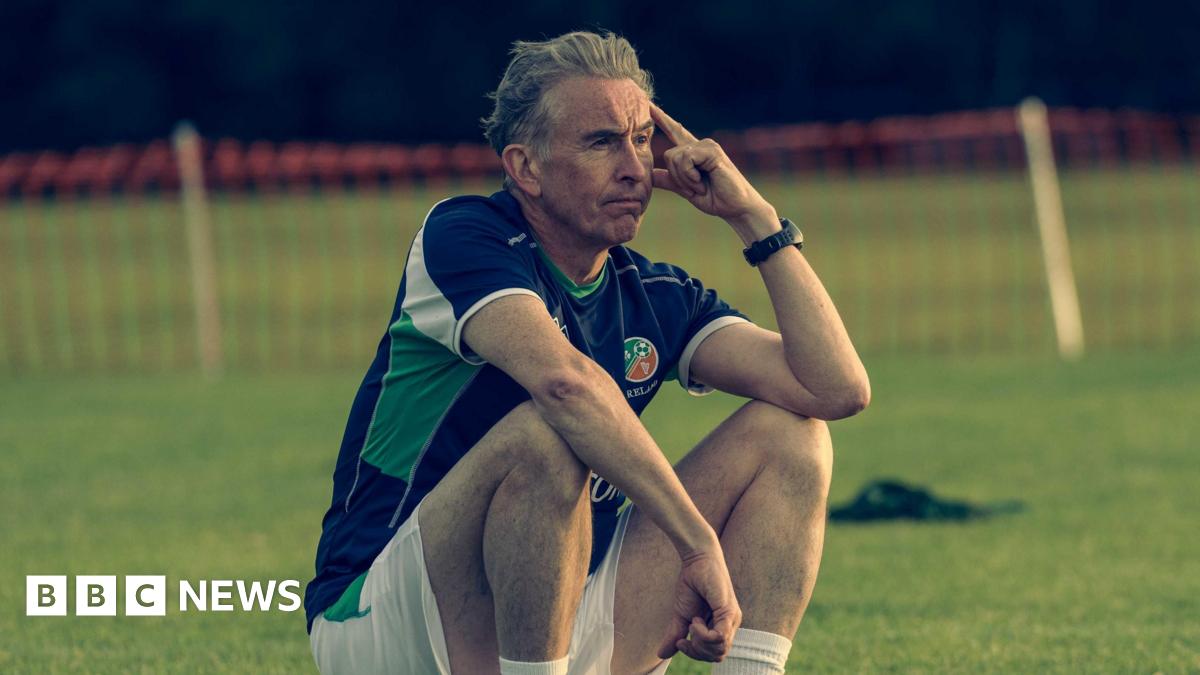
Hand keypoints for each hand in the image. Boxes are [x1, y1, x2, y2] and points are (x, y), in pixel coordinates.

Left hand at [650, 103, 777, 239]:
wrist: (736, 207)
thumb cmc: (716, 198)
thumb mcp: (687, 190)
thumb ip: (670, 180)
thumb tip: (651, 175)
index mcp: (694, 153)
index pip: (675, 131)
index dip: (662, 118)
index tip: (648, 104)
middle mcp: (700, 145)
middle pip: (669, 155)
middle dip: (677, 177)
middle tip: (696, 189)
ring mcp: (707, 146)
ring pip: (675, 157)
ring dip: (684, 178)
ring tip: (702, 185)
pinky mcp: (711, 150)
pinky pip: (686, 159)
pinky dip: (690, 175)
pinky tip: (703, 181)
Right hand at [656, 547, 742, 661]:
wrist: (696, 561)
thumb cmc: (692, 584)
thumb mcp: (681, 616)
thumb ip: (675, 635)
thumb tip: (661, 655)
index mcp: (721, 627)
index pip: (714, 654)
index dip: (696, 654)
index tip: (681, 642)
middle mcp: (730, 625)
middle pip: (718, 655)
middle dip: (697, 651)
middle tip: (686, 635)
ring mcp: (732, 619)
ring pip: (720, 649)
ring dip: (700, 641)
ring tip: (692, 623)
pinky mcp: (729, 611)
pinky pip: (719, 637)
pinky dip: (704, 635)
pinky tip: (695, 621)